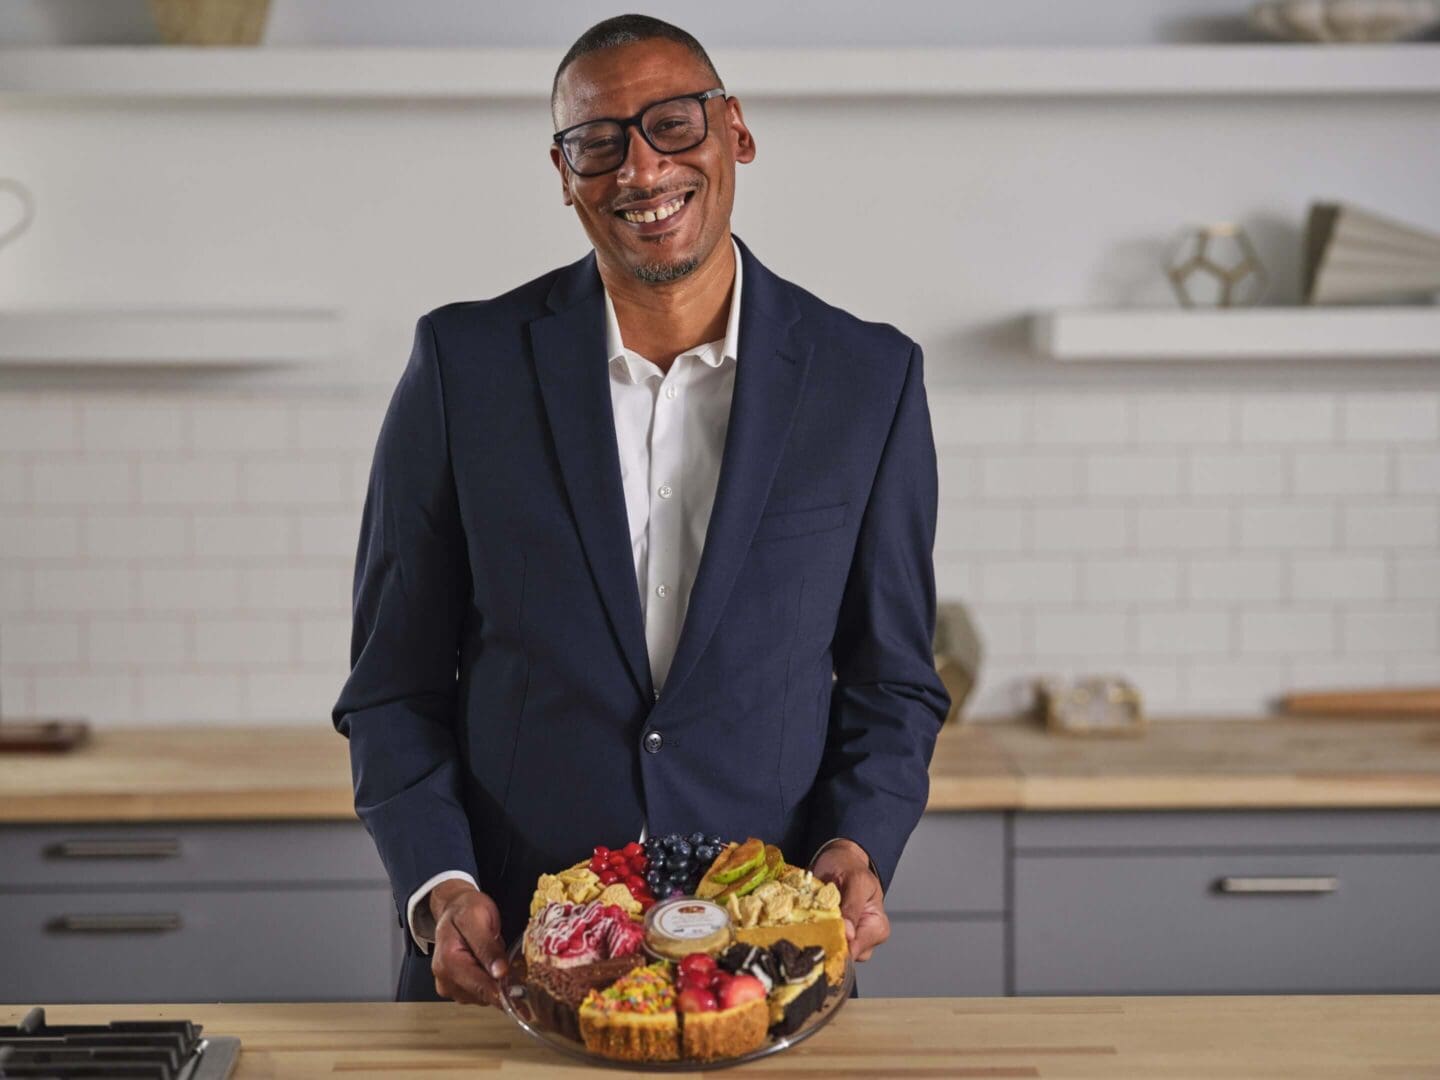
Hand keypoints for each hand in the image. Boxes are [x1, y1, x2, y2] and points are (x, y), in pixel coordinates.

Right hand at [428, 879, 509, 1005]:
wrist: (454, 909)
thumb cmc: (466, 910)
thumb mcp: (478, 919)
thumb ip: (488, 947)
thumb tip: (500, 973)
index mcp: (448, 961)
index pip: (479, 986)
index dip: (503, 990)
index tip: (521, 992)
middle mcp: (445, 979)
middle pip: (482, 995)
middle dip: (501, 985)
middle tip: (512, 966)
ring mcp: (449, 987)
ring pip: (483, 998)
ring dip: (495, 984)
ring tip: (496, 961)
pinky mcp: (456, 990)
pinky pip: (479, 995)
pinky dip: (490, 984)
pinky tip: (491, 967)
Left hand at [810, 839, 888, 961]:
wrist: (839, 859)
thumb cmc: (851, 867)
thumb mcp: (856, 880)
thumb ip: (853, 907)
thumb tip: (848, 935)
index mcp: (876, 927)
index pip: (857, 949)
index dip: (837, 946)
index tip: (818, 937)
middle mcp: (863, 939)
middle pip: (843, 956)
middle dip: (823, 943)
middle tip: (806, 928)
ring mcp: (846, 939)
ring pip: (828, 950)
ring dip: (814, 939)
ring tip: (804, 922)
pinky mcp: (830, 935)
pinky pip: (819, 942)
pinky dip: (809, 934)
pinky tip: (802, 924)